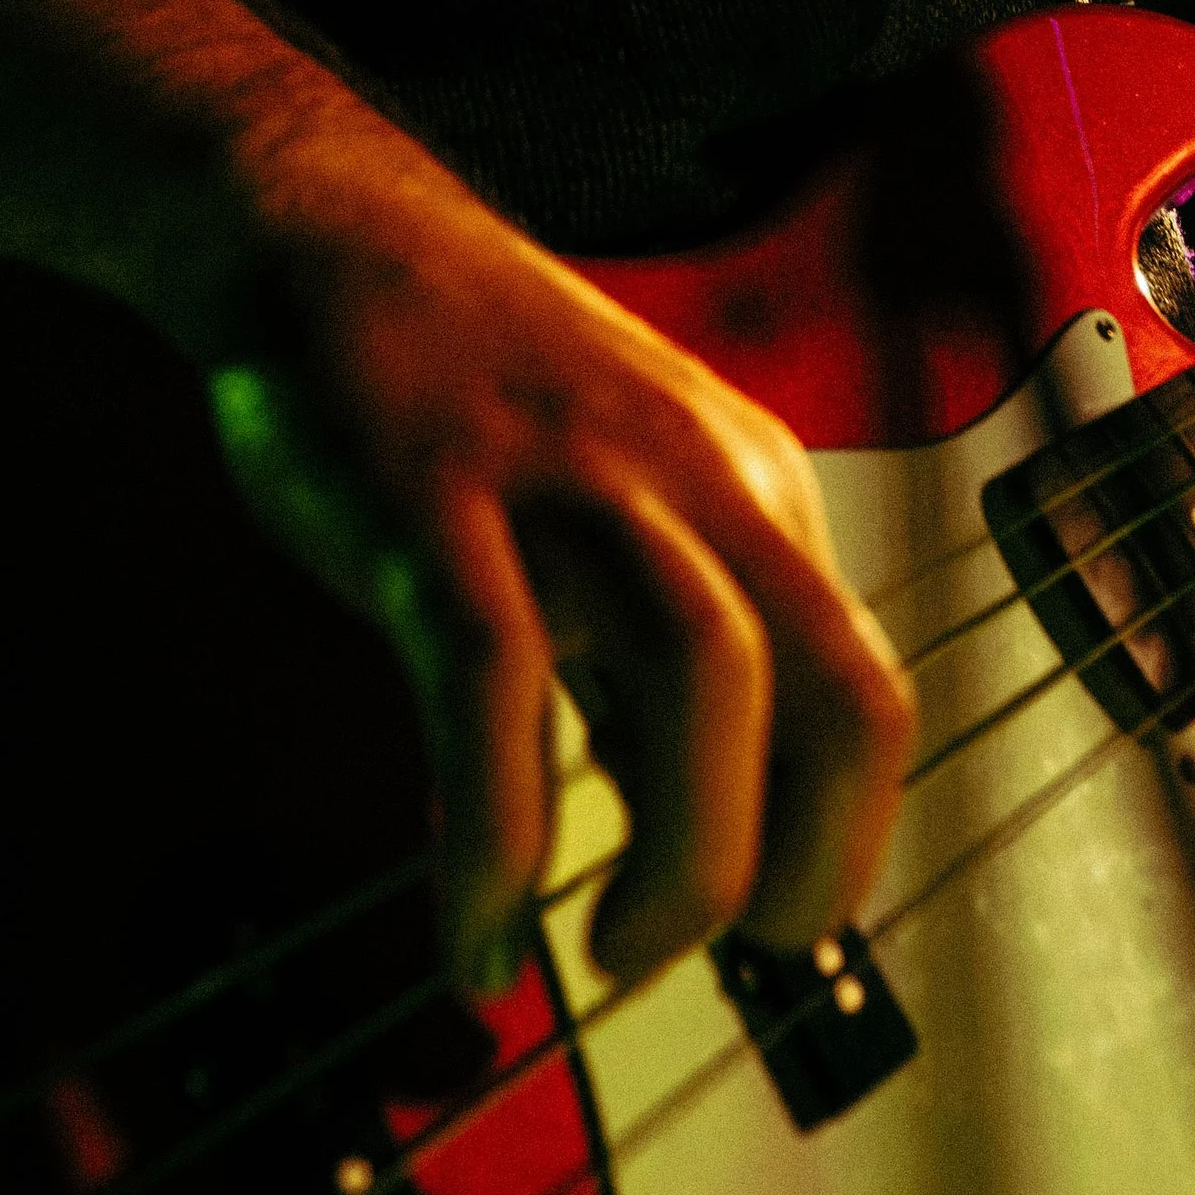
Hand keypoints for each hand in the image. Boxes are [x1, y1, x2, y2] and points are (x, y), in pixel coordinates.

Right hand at [208, 144, 913, 997]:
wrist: (328, 236)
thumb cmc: (473, 397)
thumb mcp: (622, 508)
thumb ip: (662, 666)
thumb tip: (695, 851)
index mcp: (754, 487)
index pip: (866, 690)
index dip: (845, 838)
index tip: (779, 930)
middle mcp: (696, 478)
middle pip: (837, 686)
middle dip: (811, 861)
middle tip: (740, 959)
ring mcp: (570, 481)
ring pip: (707, 670)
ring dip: (685, 853)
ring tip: (621, 956)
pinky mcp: (435, 500)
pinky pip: (495, 687)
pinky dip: (496, 837)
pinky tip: (475, 933)